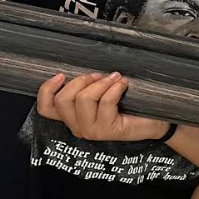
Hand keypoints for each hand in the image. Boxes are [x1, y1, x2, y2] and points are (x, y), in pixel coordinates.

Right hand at [36, 72, 168, 141]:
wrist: (152, 122)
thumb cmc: (126, 104)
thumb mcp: (100, 92)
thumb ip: (85, 85)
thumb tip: (78, 67)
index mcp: (71, 117)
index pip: (46, 109)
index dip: (47, 90)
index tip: (61, 75)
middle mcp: (77, 127)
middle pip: (63, 100)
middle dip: (80, 80)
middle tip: (98, 75)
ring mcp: (91, 131)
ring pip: (83, 99)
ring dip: (100, 83)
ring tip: (114, 79)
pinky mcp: (107, 131)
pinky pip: (105, 102)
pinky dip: (114, 88)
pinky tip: (123, 84)